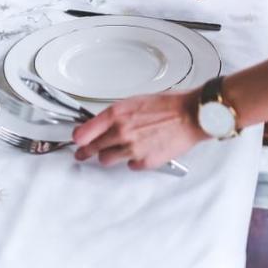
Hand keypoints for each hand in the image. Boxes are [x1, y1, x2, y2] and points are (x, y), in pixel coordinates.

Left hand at [72, 90, 209, 169]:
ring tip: (114, 151)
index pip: (84, 132)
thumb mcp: (135, 102)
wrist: (191, 115)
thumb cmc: (168, 105)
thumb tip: (104, 123)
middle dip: (86, 151)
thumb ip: (117, 115)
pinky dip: (132, 160)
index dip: (78, 138)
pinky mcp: (145, 162)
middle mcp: (121, 132)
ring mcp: (132, 149)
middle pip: (93, 149)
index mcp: (116, 114)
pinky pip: (130, 165)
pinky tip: (139, 152)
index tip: (77, 140)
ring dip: (109, 156)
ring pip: (107, 160)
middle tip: (82, 154)